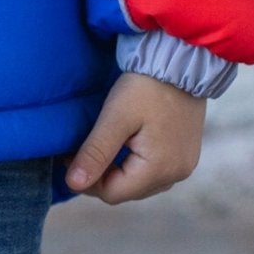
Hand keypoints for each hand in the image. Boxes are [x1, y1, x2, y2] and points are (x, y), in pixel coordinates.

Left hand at [65, 71, 205, 203]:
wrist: (180, 60)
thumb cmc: (146, 86)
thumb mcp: (116, 118)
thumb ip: (95, 153)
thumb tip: (73, 185)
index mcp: (160, 169)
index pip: (112, 193)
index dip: (86, 180)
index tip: (68, 156)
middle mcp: (177, 174)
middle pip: (126, 191)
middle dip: (100, 175)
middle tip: (79, 150)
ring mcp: (184, 165)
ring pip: (139, 183)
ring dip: (117, 171)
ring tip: (100, 146)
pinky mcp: (185, 154)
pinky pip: (154, 171)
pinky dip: (134, 164)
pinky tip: (123, 145)